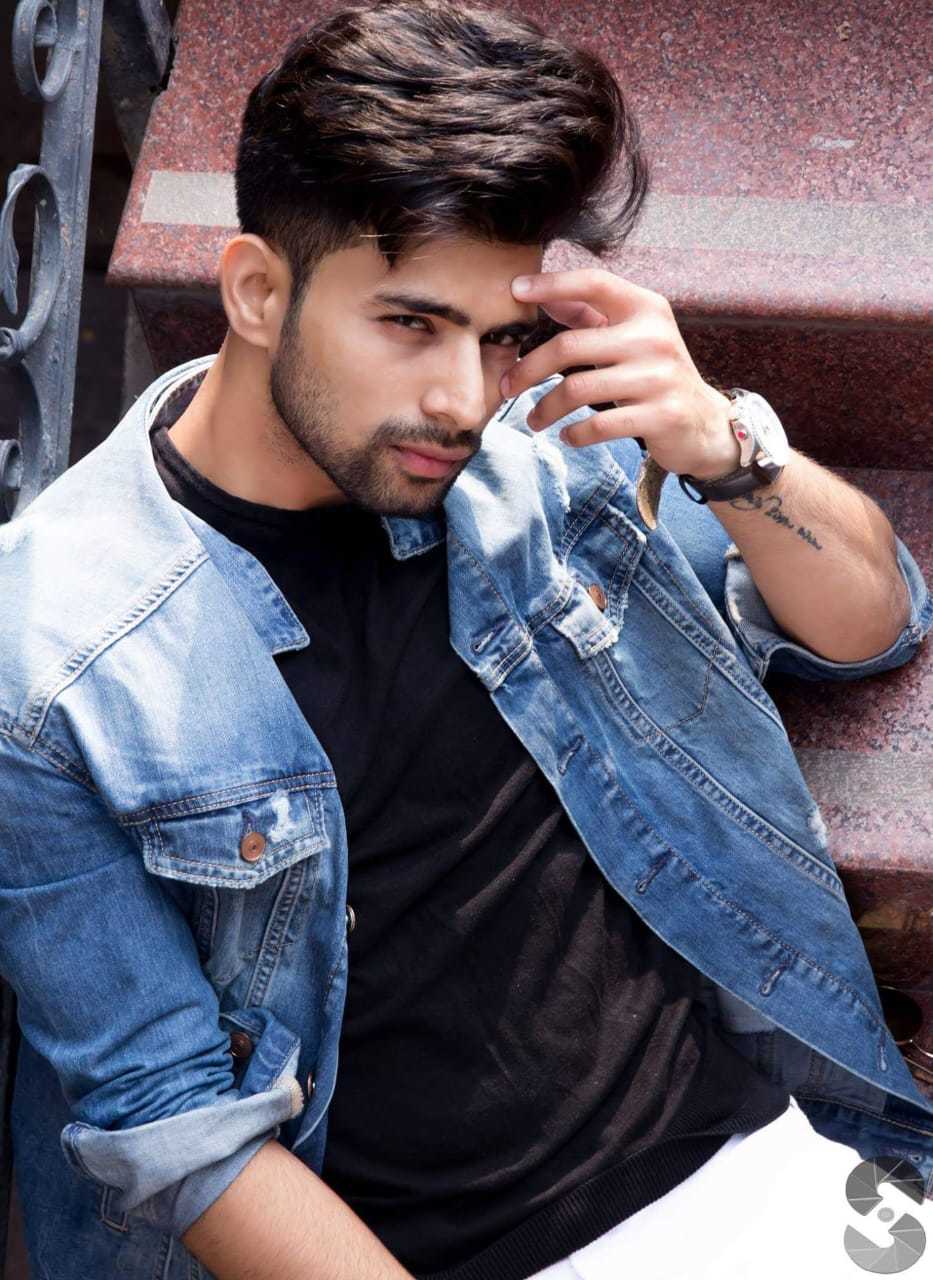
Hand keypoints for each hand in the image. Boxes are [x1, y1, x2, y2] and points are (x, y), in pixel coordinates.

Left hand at [500, 268, 740, 480]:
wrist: (704, 424)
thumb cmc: (654, 376)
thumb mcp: (632, 337)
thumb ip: (592, 316)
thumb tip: (544, 296)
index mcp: (647, 309)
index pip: (594, 283)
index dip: (552, 284)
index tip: (514, 289)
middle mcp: (654, 338)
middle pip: (570, 345)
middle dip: (529, 369)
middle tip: (507, 387)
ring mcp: (659, 378)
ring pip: (577, 390)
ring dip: (545, 409)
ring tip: (533, 421)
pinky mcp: (660, 416)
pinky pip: (599, 425)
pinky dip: (574, 434)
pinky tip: (567, 436)